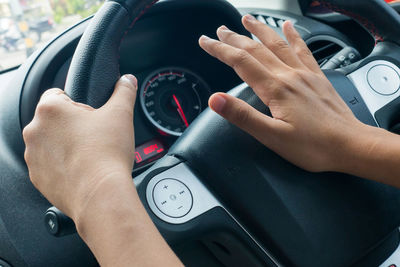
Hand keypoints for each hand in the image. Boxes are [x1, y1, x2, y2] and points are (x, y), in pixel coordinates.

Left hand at [23, 75, 137, 219]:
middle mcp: (35, 131)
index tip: (90, 116)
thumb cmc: (107, 155)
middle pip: (54, 120)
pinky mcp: (38, 177)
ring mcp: (33, 156)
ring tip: (89, 154)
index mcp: (50, 109)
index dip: (78, 103)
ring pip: (50, 143)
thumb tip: (127, 81)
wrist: (100, 194)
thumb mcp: (121, 114)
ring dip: (65, 145)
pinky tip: (81, 169)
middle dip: (72, 125)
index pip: (58, 94)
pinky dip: (62, 166)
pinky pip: (49, 165)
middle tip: (94, 136)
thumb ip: (123, 92)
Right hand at [199, 15, 365, 172]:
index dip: (220, 50)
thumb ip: (243, 116)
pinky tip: (289, 27)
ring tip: (247, 19)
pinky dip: (294, 36)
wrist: (351, 146)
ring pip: (278, 44)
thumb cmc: (314, 146)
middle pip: (256, 49)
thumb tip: (215, 100)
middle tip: (219, 31)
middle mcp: (290, 75)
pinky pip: (303, 50)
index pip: (240, 62)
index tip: (205, 42)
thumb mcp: (272, 137)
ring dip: (260, 30)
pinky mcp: (317, 78)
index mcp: (276, 89)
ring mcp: (305, 74)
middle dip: (234, 38)